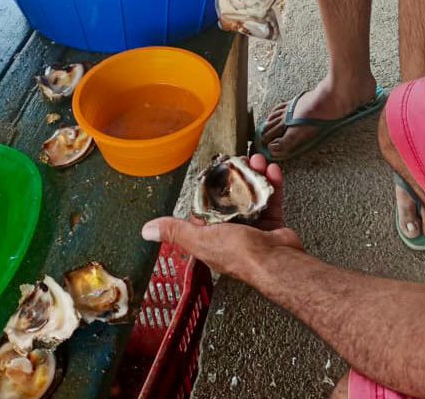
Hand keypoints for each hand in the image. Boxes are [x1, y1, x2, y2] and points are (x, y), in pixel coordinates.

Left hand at [141, 156, 302, 280]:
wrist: (277, 263)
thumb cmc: (241, 255)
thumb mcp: (202, 240)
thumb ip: (176, 232)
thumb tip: (147, 230)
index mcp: (212, 238)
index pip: (206, 208)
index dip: (211, 188)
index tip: (216, 171)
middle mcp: (232, 232)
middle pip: (232, 197)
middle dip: (236, 177)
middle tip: (240, 161)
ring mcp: (254, 227)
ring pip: (252, 194)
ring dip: (255, 175)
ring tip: (257, 162)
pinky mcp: (273, 224)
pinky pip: (272, 198)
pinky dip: (272, 183)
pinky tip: (272, 171)